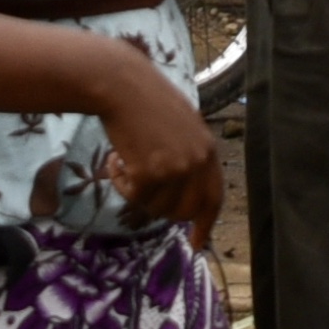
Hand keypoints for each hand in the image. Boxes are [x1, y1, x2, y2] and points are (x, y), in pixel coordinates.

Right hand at [95, 50, 226, 238]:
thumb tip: (187, 194)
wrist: (122, 85)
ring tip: (128, 160)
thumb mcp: (183, 126)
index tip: (197, 243)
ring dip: (138, 191)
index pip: (214, 197)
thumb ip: (190, 156)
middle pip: (184, 211)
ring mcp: (173, 169)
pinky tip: (115, 158)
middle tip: (144, 189)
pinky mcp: (148, 174)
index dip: (205, 224)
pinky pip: (132, 196)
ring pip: (156, 207)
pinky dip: (120, 182)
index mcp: (207, 149)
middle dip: (164, 208)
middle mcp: (196, 162)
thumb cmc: (147, 99)